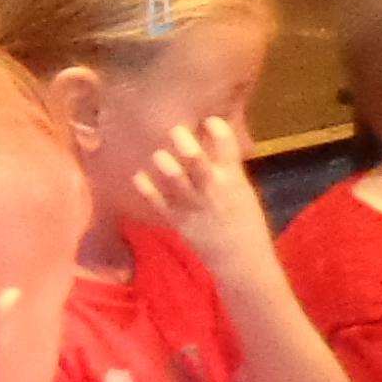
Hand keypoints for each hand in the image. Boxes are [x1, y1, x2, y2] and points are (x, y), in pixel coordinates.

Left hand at [129, 112, 288, 286]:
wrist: (242, 261)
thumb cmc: (243, 220)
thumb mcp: (242, 191)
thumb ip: (225, 165)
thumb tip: (207, 133)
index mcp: (234, 181)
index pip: (229, 151)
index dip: (219, 133)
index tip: (209, 120)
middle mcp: (214, 191)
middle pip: (200, 166)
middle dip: (189, 148)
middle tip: (177, 131)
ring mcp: (195, 206)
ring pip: (178, 184)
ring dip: (168, 169)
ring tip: (159, 155)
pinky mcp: (179, 221)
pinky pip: (160, 203)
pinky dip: (148, 190)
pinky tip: (138, 176)